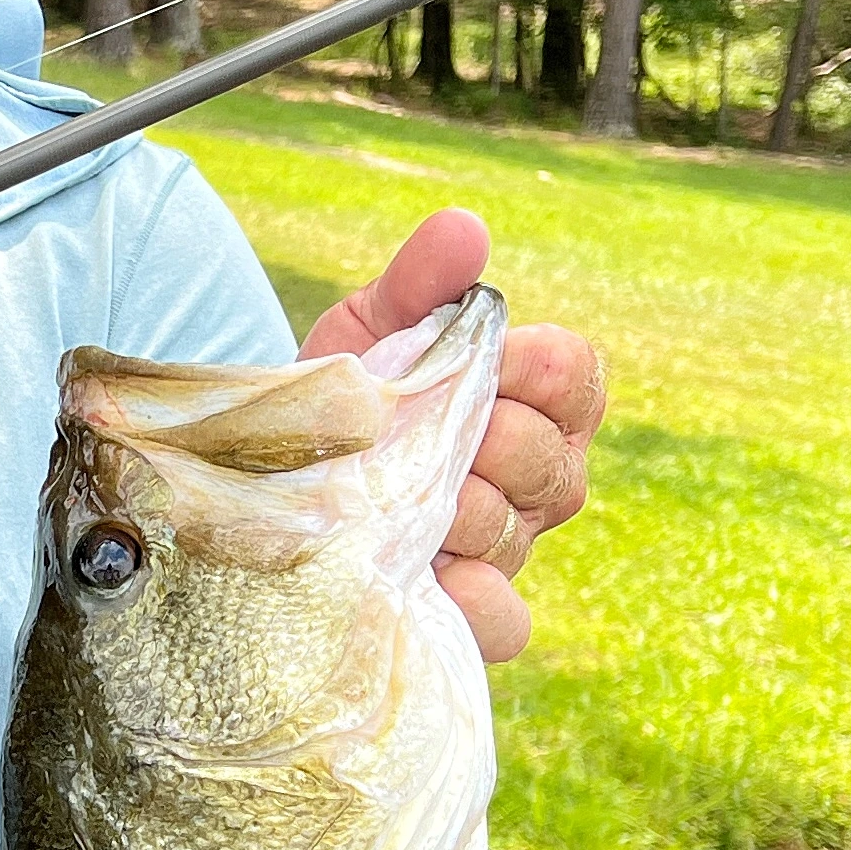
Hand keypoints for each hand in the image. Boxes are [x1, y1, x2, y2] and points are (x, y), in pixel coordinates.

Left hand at [301, 207, 603, 662]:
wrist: (273, 471)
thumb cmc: (349, 393)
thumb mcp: (373, 327)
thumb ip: (419, 281)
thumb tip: (463, 228)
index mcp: (536, 403)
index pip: (577, 377)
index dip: (535, 367)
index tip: (487, 358)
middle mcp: (537, 479)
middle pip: (548, 459)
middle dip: (486, 439)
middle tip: (425, 434)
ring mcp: (505, 547)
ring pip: (513, 530)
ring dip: (456, 509)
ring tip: (401, 498)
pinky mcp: (465, 611)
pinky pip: (504, 621)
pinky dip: (476, 603)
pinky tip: (437, 580)